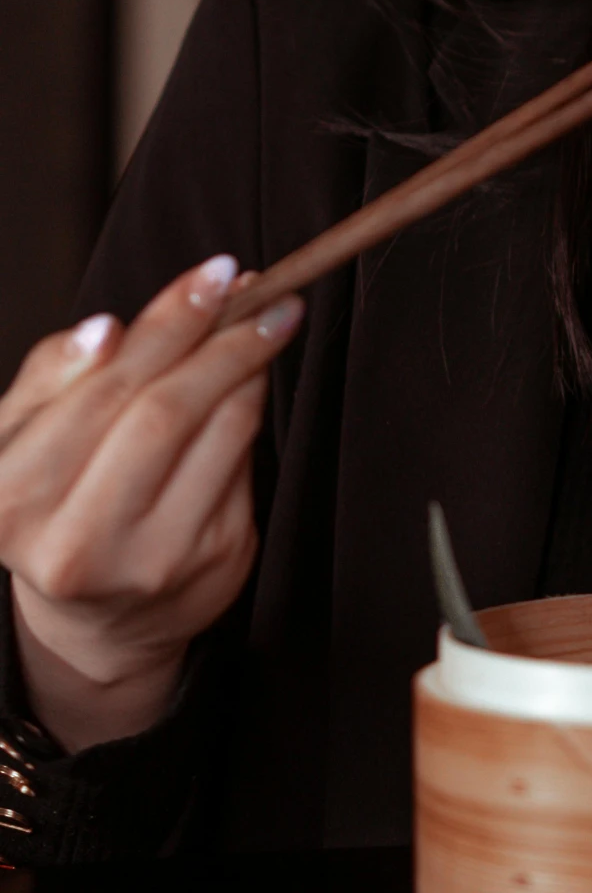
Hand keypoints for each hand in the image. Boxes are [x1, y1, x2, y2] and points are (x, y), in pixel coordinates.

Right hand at [0, 256, 301, 752]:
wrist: (97, 618)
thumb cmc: (54, 502)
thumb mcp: (21, 439)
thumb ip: (52, 378)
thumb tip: (107, 330)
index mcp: (11, 500)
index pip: (101, 392)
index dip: (166, 325)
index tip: (213, 274)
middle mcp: (76, 543)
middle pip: (162, 412)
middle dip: (216, 337)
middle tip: (253, 288)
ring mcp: (151, 561)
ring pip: (217, 433)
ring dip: (248, 363)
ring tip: (265, 320)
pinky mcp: (211, 564)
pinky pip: (244, 461)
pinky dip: (252, 407)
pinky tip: (255, 377)